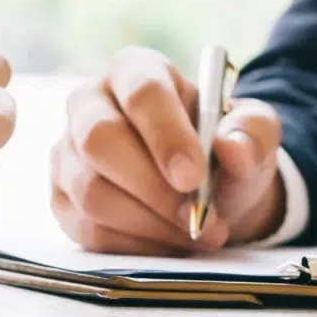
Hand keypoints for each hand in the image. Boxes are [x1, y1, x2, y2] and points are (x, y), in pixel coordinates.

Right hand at [51, 46, 285, 255]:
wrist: (207, 189)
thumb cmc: (222, 149)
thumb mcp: (253, 132)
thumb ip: (253, 132)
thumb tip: (233, 148)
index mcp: (136, 70)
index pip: (141, 92)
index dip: (166, 135)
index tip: (194, 177)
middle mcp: (90, 103)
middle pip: (100, 140)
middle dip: (153, 187)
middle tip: (197, 216)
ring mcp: (68, 153)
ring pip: (92, 192)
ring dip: (150, 223)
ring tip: (196, 232)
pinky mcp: (62, 199)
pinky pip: (89, 230)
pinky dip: (136, 245)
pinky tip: (169, 242)